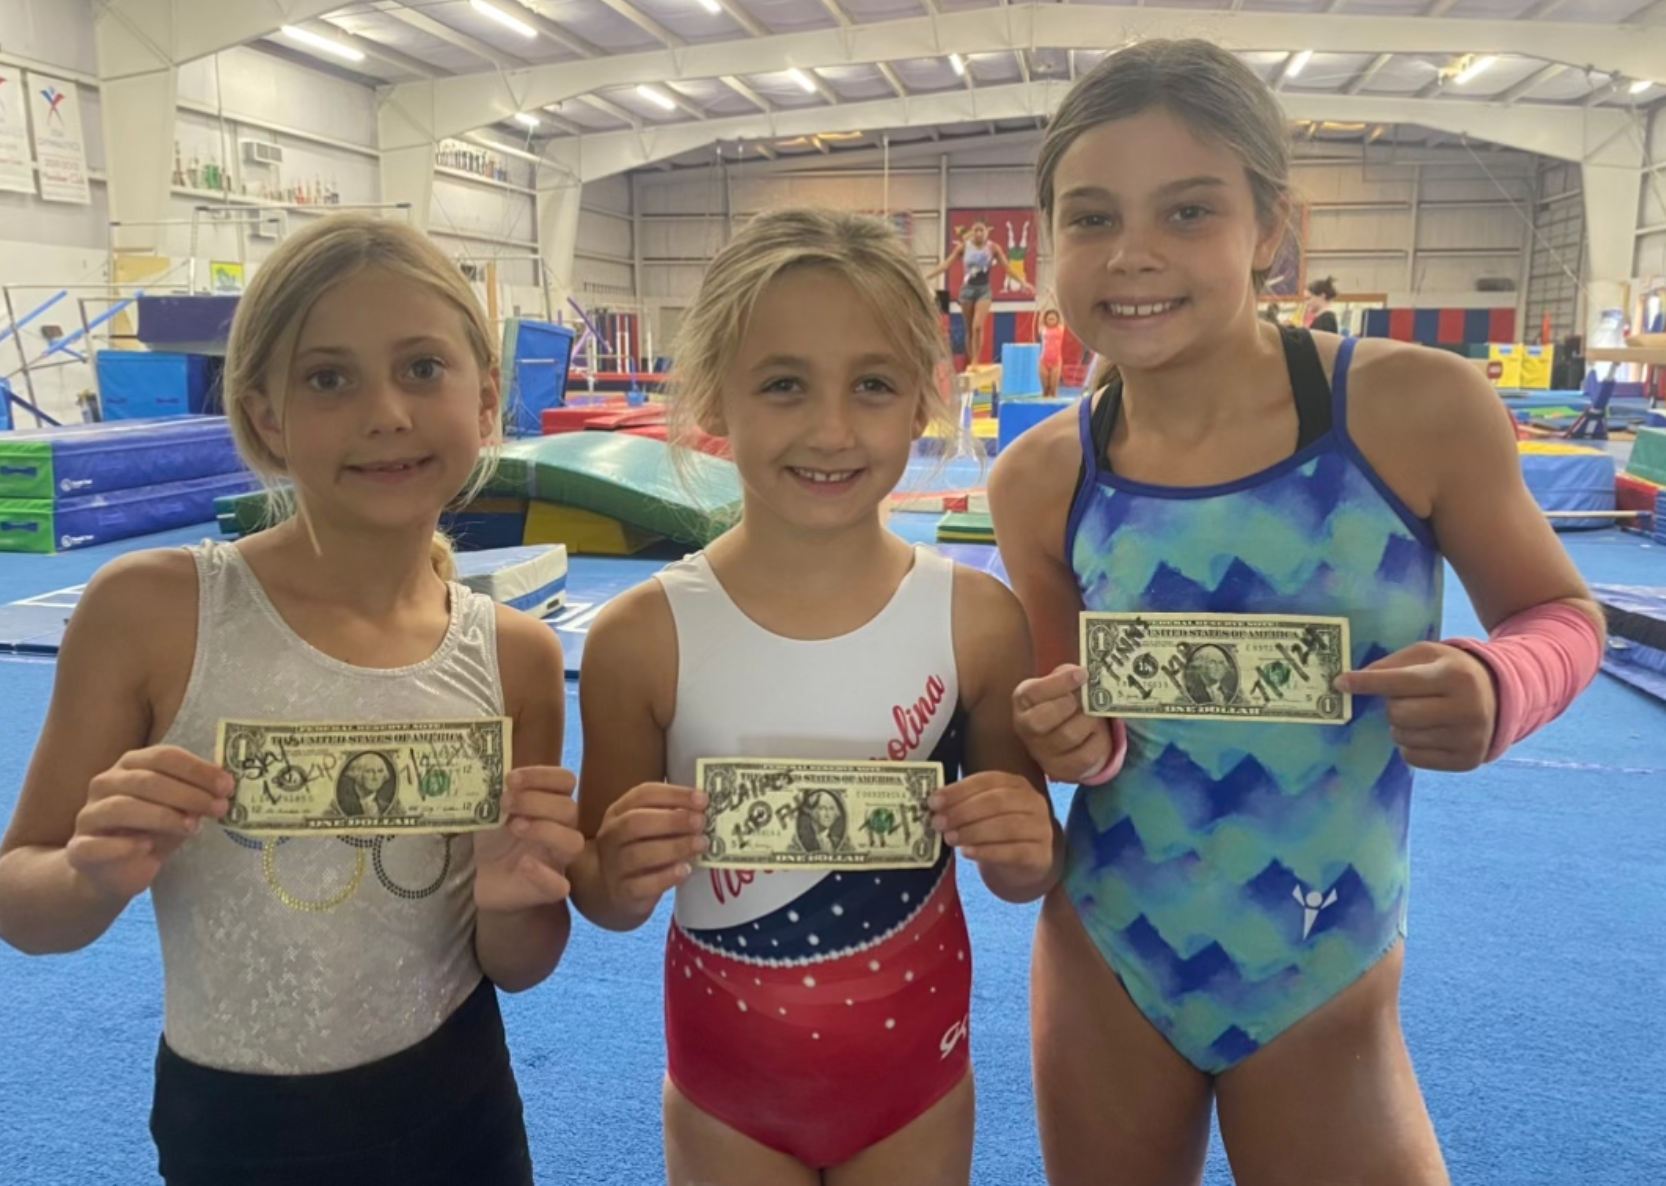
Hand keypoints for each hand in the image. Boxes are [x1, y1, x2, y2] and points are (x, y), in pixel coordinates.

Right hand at [67, 746, 232, 902]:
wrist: (113, 871)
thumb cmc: (151, 832)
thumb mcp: (178, 810)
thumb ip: (196, 796)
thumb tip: (227, 785)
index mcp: (131, 765)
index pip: (165, 756)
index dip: (198, 770)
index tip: (227, 786)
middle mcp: (106, 783)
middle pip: (148, 780)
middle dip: (189, 794)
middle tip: (219, 808)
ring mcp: (89, 815)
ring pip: (123, 807)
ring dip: (163, 816)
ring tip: (193, 828)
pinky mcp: (79, 848)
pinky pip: (97, 844)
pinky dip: (123, 845)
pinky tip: (146, 848)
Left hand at [475, 767, 584, 913]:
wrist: (478, 879)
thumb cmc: (491, 838)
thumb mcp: (490, 810)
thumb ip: (496, 792)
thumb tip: (489, 773)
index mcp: (550, 805)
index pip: (565, 781)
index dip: (543, 776)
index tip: (511, 778)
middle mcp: (560, 829)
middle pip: (570, 809)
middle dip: (536, 801)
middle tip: (506, 802)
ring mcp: (557, 861)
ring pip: (573, 842)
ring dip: (545, 829)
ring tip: (515, 827)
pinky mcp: (548, 890)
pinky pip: (560, 886)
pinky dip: (543, 873)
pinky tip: (523, 864)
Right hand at [593, 783, 706, 914]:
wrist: (611, 889)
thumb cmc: (638, 849)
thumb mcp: (646, 827)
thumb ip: (669, 815)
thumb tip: (704, 808)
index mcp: (619, 812)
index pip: (643, 795)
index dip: (674, 794)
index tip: (703, 799)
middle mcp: (611, 836)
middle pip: (636, 822)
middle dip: (673, 820)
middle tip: (701, 822)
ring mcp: (614, 865)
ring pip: (639, 854)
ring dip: (675, 848)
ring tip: (701, 844)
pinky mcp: (623, 893)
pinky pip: (643, 884)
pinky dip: (667, 877)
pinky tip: (685, 870)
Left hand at [931, 772, 1058, 892]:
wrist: (1026, 865)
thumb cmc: (998, 833)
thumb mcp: (985, 813)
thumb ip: (964, 804)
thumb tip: (933, 804)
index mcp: (1017, 784)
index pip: (987, 781)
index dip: (959, 790)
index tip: (934, 802)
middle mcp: (1033, 802)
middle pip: (997, 802)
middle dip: (963, 811)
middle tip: (939, 822)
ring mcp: (1041, 829)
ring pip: (1006, 827)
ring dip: (973, 832)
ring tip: (950, 838)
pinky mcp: (1040, 856)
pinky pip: (1013, 852)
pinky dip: (987, 851)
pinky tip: (967, 852)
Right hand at [1014, 664, 1115, 782]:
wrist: (1067, 735)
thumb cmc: (1063, 702)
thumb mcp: (1060, 683)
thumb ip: (1068, 675)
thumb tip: (1083, 675)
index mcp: (1023, 701)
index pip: (1033, 693)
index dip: (1058, 683)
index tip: (1082, 674)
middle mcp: (1026, 728)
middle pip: (1042, 721)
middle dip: (1068, 706)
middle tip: (1085, 700)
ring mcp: (1042, 753)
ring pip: (1068, 737)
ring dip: (1088, 722)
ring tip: (1094, 715)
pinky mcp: (1062, 770)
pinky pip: (1086, 756)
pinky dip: (1098, 741)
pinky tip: (1096, 733)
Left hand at [1335, 642, 1497, 771]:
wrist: (1498, 696)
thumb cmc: (1451, 671)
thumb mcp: (1427, 655)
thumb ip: (1391, 665)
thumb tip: (1354, 681)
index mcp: (1454, 676)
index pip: (1400, 682)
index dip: (1367, 682)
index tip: (1340, 683)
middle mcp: (1466, 708)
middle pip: (1399, 714)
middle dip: (1391, 706)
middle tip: (1404, 700)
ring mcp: (1469, 738)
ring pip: (1403, 738)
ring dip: (1400, 727)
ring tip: (1420, 714)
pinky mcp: (1466, 761)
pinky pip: (1413, 759)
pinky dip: (1409, 746)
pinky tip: (1427, 732)